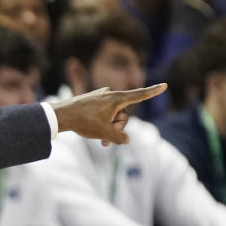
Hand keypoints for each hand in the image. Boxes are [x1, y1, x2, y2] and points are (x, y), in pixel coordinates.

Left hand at [52, 84, 166, 144]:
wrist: (60, 116)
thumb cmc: (84, 122)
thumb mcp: (105, 133)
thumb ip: (119, 137)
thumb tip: (125, 140)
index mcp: (117, 98)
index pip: (139, 95)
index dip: (153, 92)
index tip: (165, 85)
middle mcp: (110, 95)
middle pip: (124, 113)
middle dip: (118, 127)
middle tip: (108, 138)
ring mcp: (100, 97)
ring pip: (112, 115)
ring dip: (109, 128)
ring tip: (101, 140)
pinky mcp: (92, 101)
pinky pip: (103, 113)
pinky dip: (102, 124)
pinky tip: (95, 133)